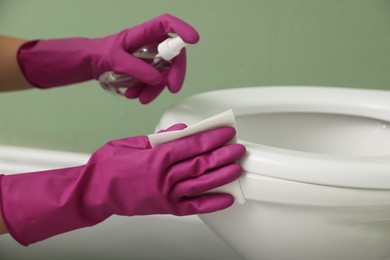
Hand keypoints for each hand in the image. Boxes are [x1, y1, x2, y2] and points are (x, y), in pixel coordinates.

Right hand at [0, 125, 244, 244]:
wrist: (93, 193)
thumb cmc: (108, 167)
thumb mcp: (131, 143)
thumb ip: (159, 138)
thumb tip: (181, 130)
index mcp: (156, 158)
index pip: (192, 145)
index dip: (212, 137)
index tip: (226, 131)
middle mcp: (164, 178)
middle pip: (200, 164)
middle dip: (222, 154)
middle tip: (238, 148)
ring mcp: (166, 195)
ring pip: (201, 184)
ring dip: (221, 176)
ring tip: (237, 168)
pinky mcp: (165, 208)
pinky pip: (193, 207)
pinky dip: (211, 204)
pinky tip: (226, 198)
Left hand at [17, 14, 198, 103]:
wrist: (92, 65)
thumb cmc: (101, 53)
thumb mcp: (115, 60)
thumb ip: (135, 68)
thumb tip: (157, 79)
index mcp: (144, 33)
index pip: (166, 24)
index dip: (182, 29)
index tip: (193, 39)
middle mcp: (152, 44)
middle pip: (174, 55)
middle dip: (175, 72)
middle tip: (172, 88)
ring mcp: (152, 58)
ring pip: (165, 73)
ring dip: (155, 89)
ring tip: (138, 97)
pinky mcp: (149, 71)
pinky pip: (156, 82)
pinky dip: (147, 91)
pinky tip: (133, 95)